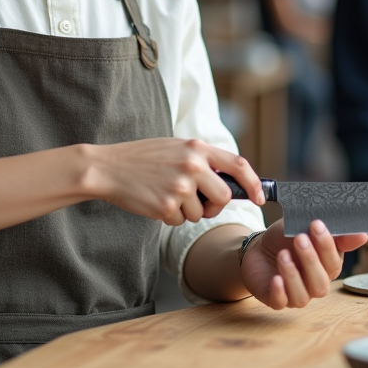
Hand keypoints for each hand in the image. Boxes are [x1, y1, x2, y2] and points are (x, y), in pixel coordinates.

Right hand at [88, 138, 264, 225]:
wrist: (108, 168)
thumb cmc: (142, 158)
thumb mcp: (175, 148)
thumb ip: (201, 160)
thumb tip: (228, 182)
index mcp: (196, 147)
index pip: (238, 165)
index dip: (253, 183)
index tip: (259, 197)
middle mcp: (192, 165)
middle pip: (223, 196)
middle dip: (214, 205)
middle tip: (199, 203)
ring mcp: (180, 186)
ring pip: (200, 213)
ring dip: (186, 211)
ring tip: (165, 194)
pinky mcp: (167, 205)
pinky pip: (180, 220)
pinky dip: (170, 216)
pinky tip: (154, 201)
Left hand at [241, 219, 367, 309]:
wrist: (257, 248)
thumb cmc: (285, 239)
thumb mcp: (304, 228)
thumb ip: (333, 234)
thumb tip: (363, 235)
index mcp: (326, 267)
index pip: (334, 262)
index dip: (327, 245)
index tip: (316, 225)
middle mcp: (314, 284)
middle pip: (321, 282)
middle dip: (311, 259)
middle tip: (300, 238)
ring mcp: (296, 294)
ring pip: (303, 296)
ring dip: (294, 275)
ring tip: (283, 255)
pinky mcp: (276, 300)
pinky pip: (281, 303)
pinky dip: (280, 292)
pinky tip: (276, 279)